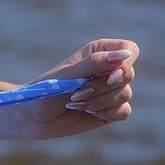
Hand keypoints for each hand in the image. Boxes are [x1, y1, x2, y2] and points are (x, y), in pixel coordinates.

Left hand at [17, 38, 137, 139]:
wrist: (36, 115)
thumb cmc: (48, 88)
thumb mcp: (70, 74)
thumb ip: (96, 63)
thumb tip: (124, 55)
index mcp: (99, 51)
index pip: (129, 48)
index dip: (126, 61)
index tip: (110, 75)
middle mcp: (108, 69)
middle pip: (129, 74)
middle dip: (103, 86)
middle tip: (79, 92)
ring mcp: (111, 90)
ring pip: (126, 94)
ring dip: (99, 101)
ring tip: (77, 102)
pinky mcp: (111, 110)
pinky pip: (124, 111)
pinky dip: (105, 112)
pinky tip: (87, 111)